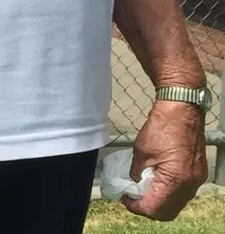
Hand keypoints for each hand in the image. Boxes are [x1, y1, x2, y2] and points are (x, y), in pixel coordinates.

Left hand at [123, 100, 207, 219]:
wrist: (182, 111)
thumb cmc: (161, 128)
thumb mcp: (141, 152)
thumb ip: (137, 172)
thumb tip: (135, 183)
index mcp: (175, 180)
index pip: (154, 208)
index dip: (137, 207)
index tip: (125, 199)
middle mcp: (189, 185)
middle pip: (168, 212)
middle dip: (149, 209)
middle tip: (134, 198)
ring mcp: (197, 180)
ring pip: (177, 204)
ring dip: (160, 202)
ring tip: (144, 191)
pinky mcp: (198, 173)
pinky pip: (184, 193)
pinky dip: (170, 194)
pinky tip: (157, 183)